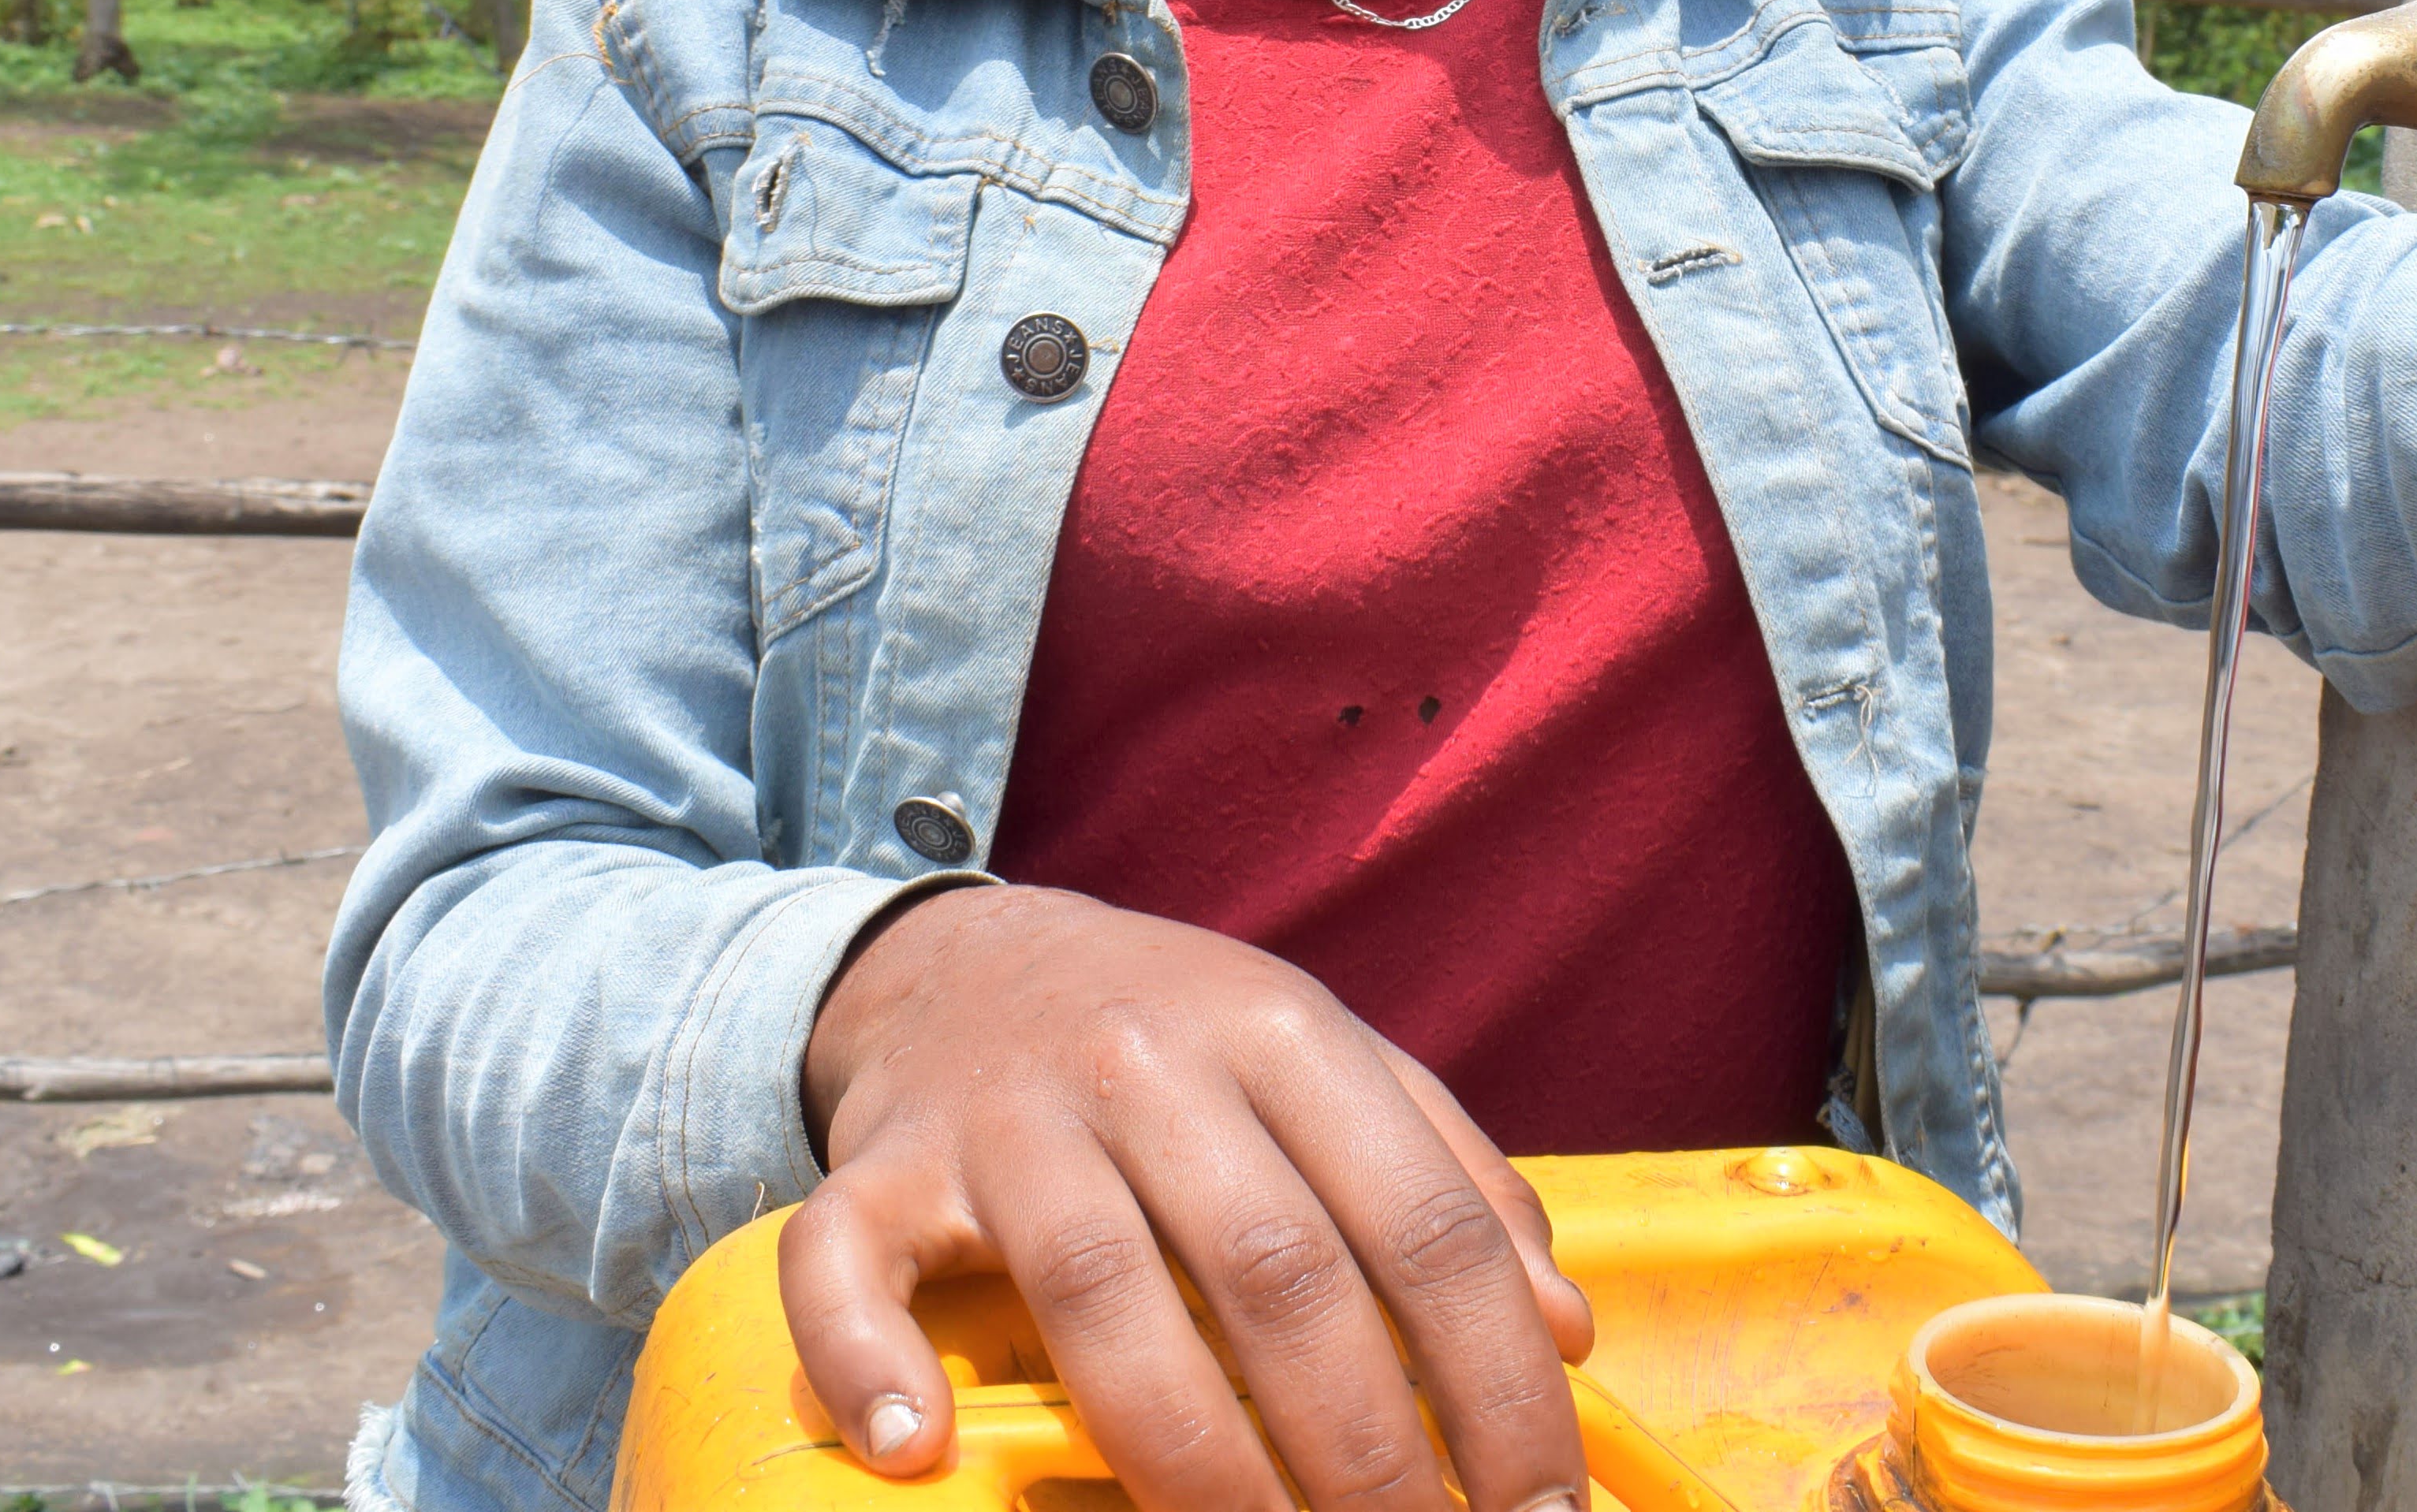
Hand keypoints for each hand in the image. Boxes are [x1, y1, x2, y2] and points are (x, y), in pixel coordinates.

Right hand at [784, 885, 1596, 1511]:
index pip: (1423, 1224)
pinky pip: (850, 1265)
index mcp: (1284, 1032)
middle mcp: (1147, 1061)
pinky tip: (925, 1458)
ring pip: (1101, 1292)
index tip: (1541, 1508)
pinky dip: (874, 1365)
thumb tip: (1565, 1331)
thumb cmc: (1179, 1041)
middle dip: (1371, 1454)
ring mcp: (1007, 1116)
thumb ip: (1455, 1181)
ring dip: (1196, 1462)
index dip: (1498, 1384)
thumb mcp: (1333, 1064)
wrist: (964, 959)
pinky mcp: (877, 1166)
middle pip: (1279, 1276)